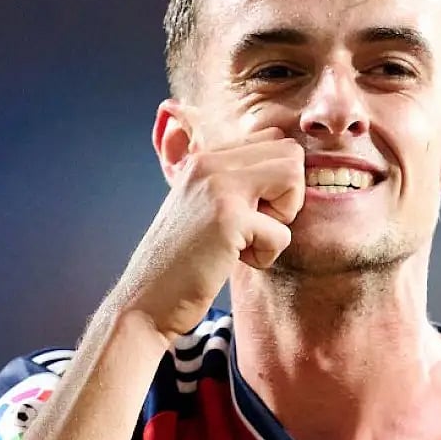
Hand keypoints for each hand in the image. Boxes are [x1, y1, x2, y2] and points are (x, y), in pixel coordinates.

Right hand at [116, 126, 304, 338]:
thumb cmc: (184, 261)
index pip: (273, 139)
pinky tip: (234, 260)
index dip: (278, 179)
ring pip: (293, 177)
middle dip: (288, 194)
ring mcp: (218, 187)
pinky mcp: (227, 219)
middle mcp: (210, 163)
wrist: (147, 300)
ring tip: (247, 240)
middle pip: (291, 153)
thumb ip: (236, 182)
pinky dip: (267, 255)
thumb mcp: (205, 207)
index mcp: (206, 158)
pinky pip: (282, 232)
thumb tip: (293, 169)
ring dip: (282, 219)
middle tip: (256, 225)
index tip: (251, 210)